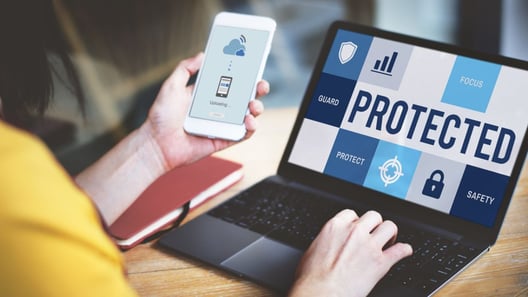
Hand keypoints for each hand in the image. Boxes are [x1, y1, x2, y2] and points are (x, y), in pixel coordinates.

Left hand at [143, 52, 268, 169]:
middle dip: (257, 89)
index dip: (244, 74)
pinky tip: (249, 121)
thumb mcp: (171, 86)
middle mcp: (218, 108)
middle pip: (244, 96)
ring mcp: (222, 124)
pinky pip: (243, 134)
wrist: (157, 143)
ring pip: (248, 115)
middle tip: (260, 85)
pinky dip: (251, 127)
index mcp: (208, 94)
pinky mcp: (224, 140)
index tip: (252, 65)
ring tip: (253, 105)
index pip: (231, 81)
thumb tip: (202, 55)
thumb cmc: (161, 117)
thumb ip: (185, 68)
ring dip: (257, 108)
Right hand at [289, 210, 412, 296]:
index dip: (356, 221)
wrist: (321, 294)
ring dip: (390, 233)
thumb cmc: (312, 278)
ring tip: (389, 240)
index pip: (352, 213)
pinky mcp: (381, 263)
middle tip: (375, 233)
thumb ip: (326, 240)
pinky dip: (405, 250)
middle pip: (373, 216)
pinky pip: (400, 250)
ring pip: (389, 227)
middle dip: (375, 224)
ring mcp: (369, 246)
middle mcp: (354, 232)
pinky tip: (404, 251)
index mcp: (335, 227)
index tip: (358, 228)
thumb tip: (329, 244)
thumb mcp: (313, 250)